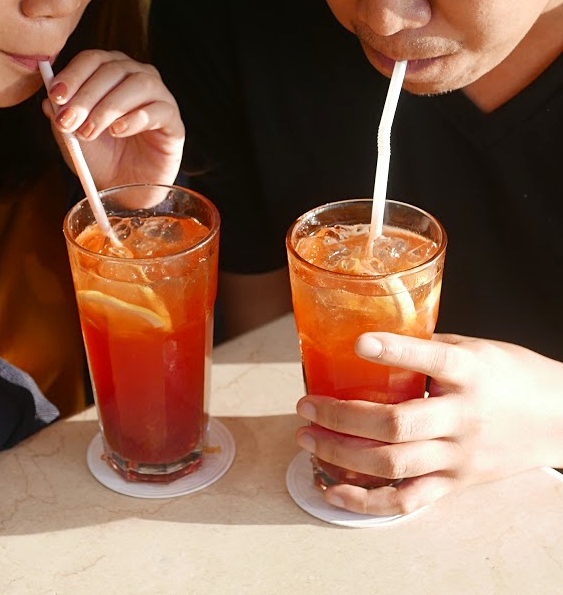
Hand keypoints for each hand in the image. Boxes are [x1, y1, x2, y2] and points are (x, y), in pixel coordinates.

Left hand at [42, 50, 183, 188]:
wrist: (126, 189)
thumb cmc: (103, 159)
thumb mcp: (73, 138)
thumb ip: (62, 117)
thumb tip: (49, 100)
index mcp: (111, 74)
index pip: (93, 60)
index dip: (73, 74)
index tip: (56, 97)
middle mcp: (137, 78)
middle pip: (114, 70)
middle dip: (87, 96)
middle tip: (69, 121)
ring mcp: (159, 98)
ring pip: (139, 85)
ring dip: (109, 107)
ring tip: (91, 132)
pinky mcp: (174, 122)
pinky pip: (159, 110)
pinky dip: (135, 118)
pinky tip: (118, 132)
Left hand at [296, 332, 562, 515]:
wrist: (558, 418)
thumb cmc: (511, 377)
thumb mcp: (477, 349)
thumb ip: (430, 348)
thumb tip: (377, 342)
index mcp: (471, 373)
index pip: (432, 359)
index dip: (394, 351)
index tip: (358, 343)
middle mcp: (463, 417)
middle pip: (395, 424)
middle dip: (340, 417)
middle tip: (305, 406)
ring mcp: (458, 456)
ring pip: (392, 464)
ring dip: (340, 454)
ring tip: (307, 439)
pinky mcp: (455, 484)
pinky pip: (406, 501)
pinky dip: (364, 501)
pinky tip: (332, 490)